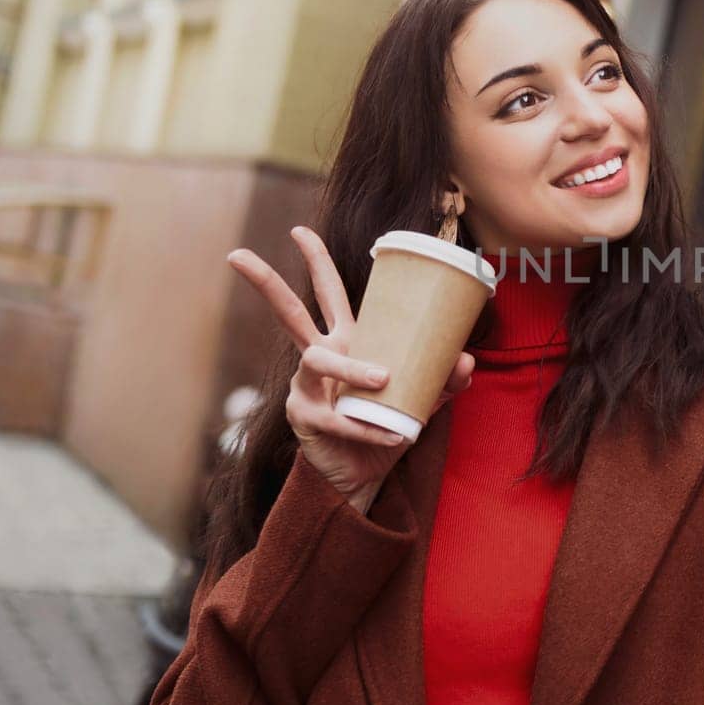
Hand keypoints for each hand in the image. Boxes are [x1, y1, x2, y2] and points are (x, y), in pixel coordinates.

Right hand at [227, 226, 475, 511]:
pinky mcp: (304, 417)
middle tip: (237, 255)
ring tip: (383, 380)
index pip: (328, 294)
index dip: (316, 262)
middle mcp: (318, 356)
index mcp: (346, 340)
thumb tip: (466, 359)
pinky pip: (335, 416)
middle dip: (265, 282)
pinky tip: (393, 436)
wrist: (367, 474)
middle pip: (288, 312)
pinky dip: (366, 426)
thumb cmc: (387, 426)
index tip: (299, 230)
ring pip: (316, 361)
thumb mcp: (423, 398)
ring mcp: (305, 386)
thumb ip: (445, 378)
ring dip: (352, 369)